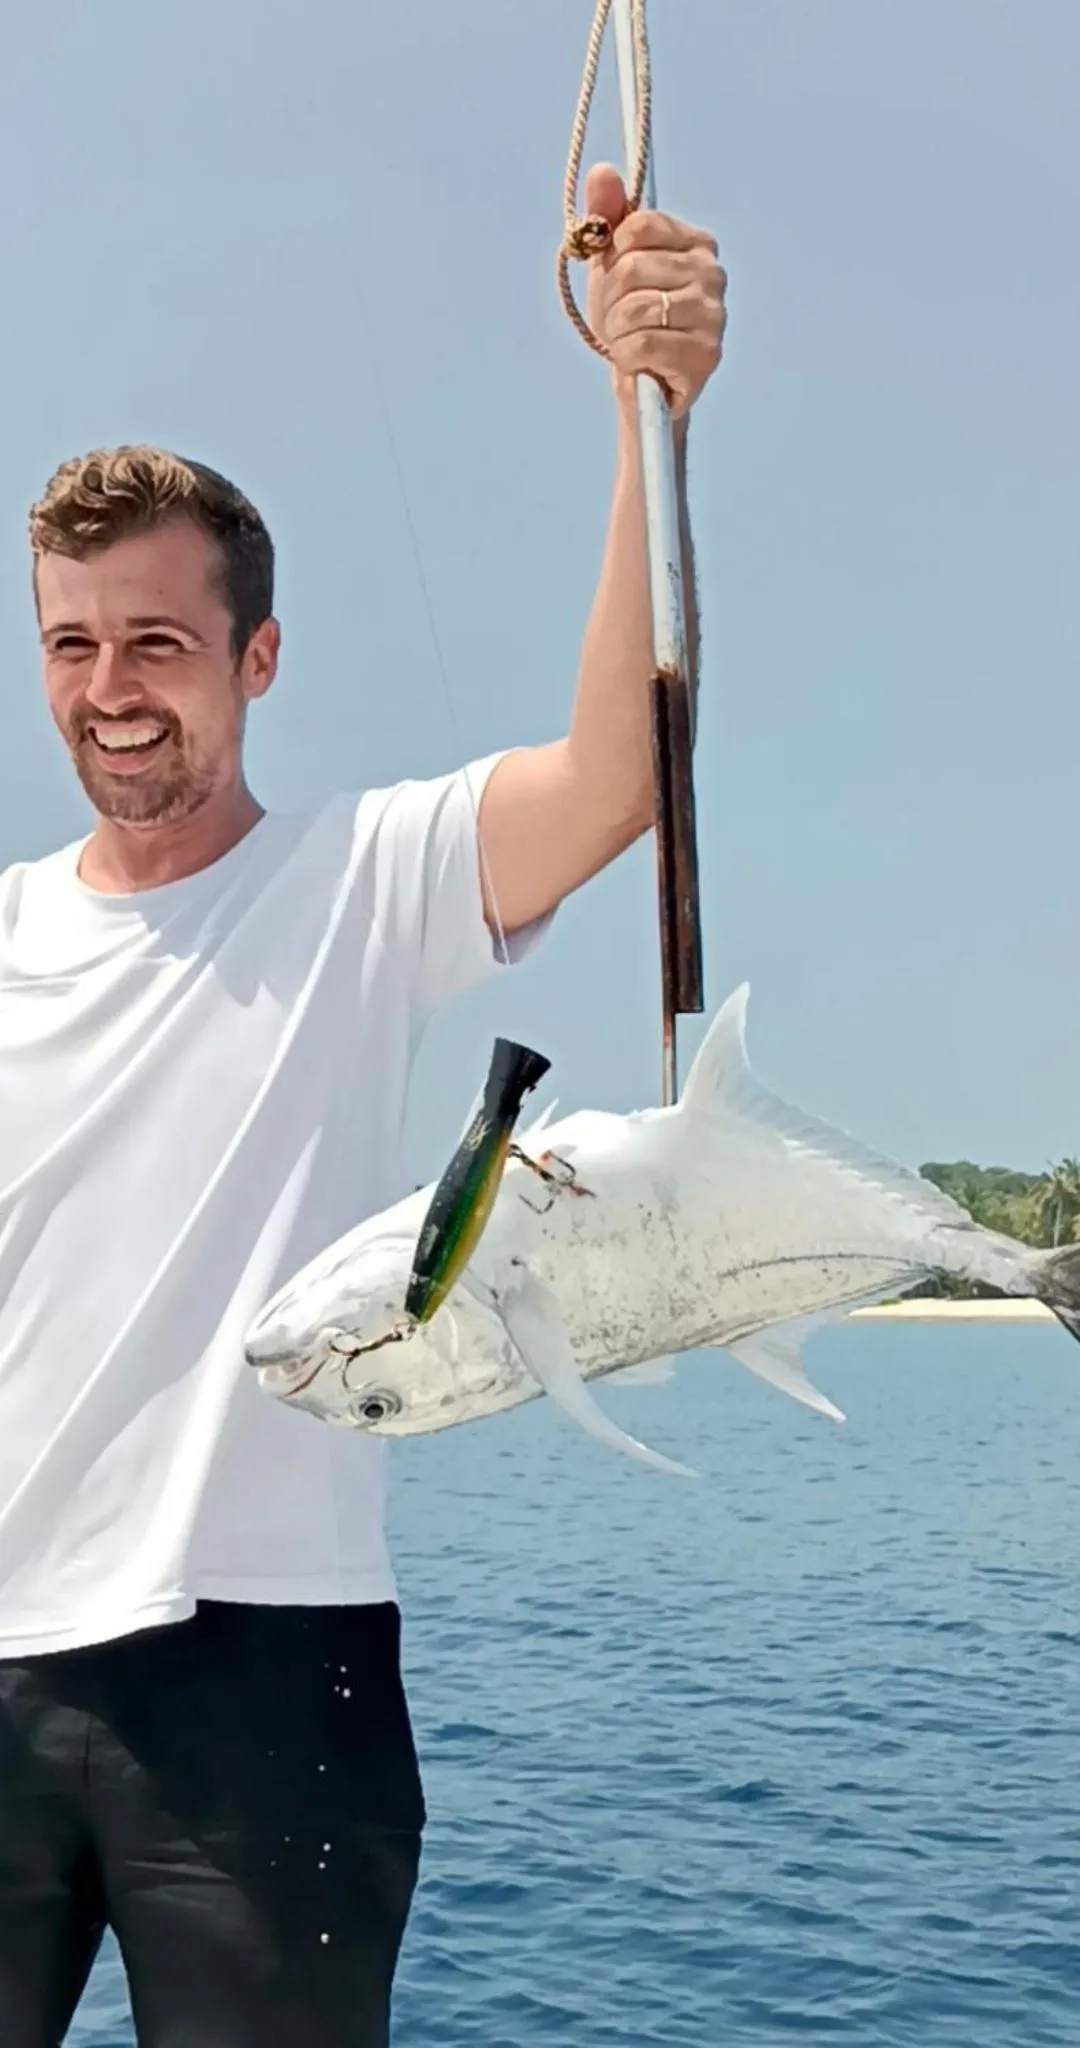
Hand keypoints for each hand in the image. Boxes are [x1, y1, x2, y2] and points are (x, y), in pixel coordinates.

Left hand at [583, 162, 726, 420]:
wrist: (641, 382)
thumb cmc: (628, 319)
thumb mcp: (610, 263)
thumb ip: (606, 215)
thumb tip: (602, 171)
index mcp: (697, 242)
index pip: (638, 226)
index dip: (612, 254)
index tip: (615, 275)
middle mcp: (713, 274)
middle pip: (632, 268)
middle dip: (610, 298)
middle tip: (618, 318)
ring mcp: (714, 316)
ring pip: (636, 308)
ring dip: (617, 330)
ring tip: (628, 339)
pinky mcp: (706, 356)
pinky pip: (644, 345)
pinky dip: (626, 356)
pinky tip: (637, 362)